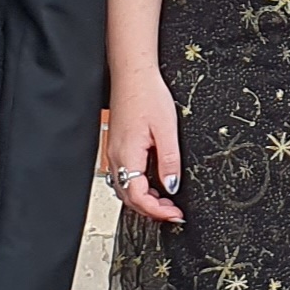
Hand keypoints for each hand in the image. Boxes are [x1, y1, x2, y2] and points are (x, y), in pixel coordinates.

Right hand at [104, 67, 183, 223]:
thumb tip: (171, 187)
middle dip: (151, 210)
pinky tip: (153, 184)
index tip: (175, 214)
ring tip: (166, 201)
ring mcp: (114, 153)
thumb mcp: (167, 130)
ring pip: (126, 189)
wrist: (133, 75)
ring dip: (145, 200)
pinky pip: (125, 177)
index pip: (138, 197)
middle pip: (129, 198)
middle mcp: (116, 157)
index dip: (157, 211)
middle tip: (173, 211)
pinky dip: (139, 187)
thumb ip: (169, 161)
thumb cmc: (147, 95)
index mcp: (127, 155)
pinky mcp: (117, 147)